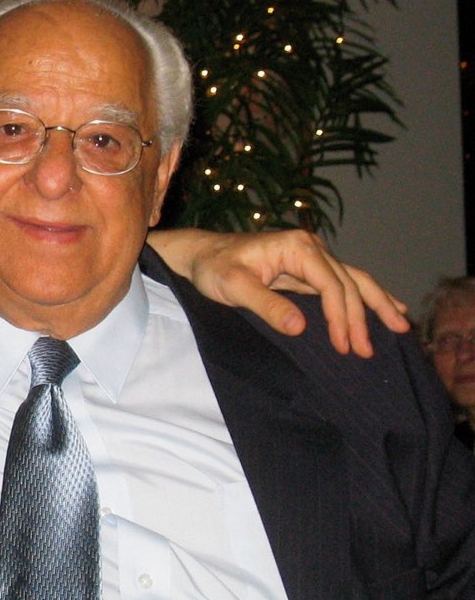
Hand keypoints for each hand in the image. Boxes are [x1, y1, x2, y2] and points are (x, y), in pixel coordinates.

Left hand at [148, 228, 409, 357]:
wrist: (200, 254)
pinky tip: (386, 308)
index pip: (331, 284)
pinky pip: (343, 284)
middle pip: (348, 283)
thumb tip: (299, 327)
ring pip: (354, 280)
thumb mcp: (233, 287)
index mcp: (297, 247)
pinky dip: (365, 297)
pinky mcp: (307, 269)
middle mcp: (310, 248)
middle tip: (367, 352)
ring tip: (400, 326)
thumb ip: (266, 305)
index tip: (343, 345)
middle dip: (362, 318)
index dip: (340, 316)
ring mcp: (311, 258)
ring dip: (375, 304)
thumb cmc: (213, 267)